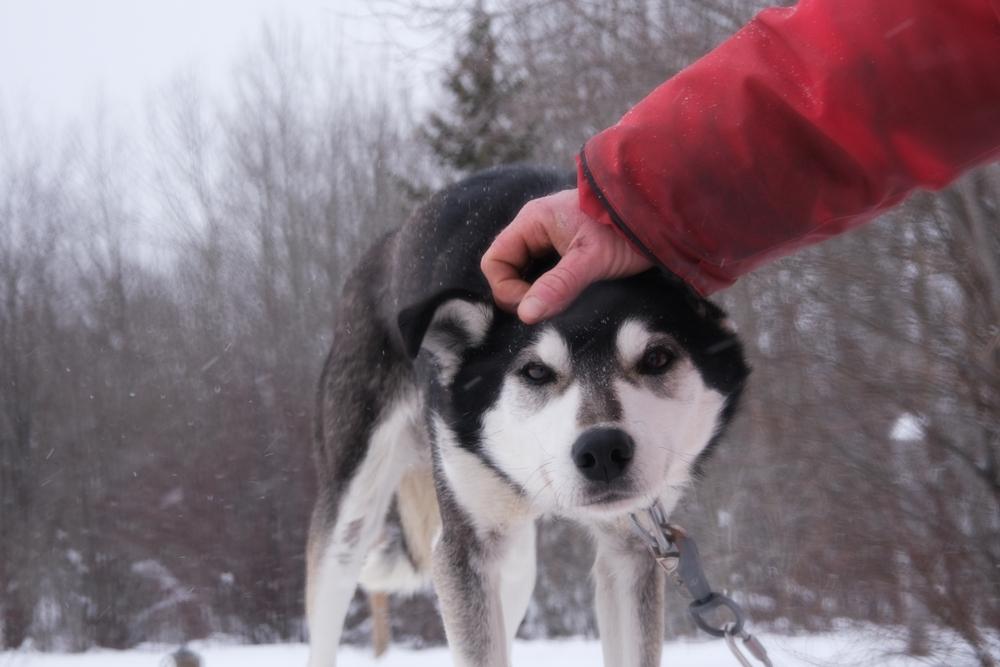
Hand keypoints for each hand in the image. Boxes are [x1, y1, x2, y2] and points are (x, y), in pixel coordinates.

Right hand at [481, 188, 651, 323]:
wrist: (663, 216)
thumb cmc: (626, 230)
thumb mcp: (591, 260)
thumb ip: (558, 286)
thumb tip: (525, 315)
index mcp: (532, 221)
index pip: (494, 261)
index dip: (506, 289)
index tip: (533, 306)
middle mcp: (536, 228)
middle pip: (507, 269)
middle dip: (521, 294)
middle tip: (549, 309)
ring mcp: (551, 238)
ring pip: (526, 274)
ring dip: (537, 293)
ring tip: (561, 305)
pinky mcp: (567, 250)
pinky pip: (545, 274)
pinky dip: (551, 290)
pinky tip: (569, 299)